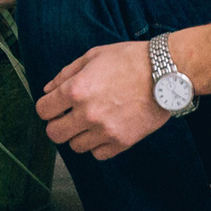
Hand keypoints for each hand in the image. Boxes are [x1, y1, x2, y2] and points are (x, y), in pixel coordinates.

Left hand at [36, 41, 167, 160]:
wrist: (166, 73)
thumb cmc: (130, 60)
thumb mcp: (94, 56)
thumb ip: (66, 74)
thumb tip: (48, 90)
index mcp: (77, 90)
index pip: (43, 111)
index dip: (47, 107)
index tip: (55, 106)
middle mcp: (87, 114)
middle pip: (54, 134)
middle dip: (58, 124)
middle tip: (69, 117)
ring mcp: (105, 131)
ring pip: (75, 146)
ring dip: (79, 135)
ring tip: (92, 122)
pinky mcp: (122, 142)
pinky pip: (98, 154)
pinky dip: (98, 145)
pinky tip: (106, 130)